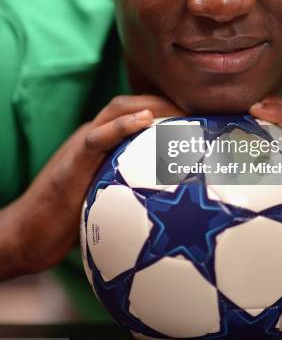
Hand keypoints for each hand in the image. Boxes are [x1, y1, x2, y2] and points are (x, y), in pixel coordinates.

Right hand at [5, 95, 183, 277]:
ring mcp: (81, 147)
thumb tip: (172, 206)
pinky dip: (121, 126)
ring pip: (115, 111)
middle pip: (130, 105)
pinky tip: (146, 121)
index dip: (166, 111)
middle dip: (165, 103)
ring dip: (150, 106)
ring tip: (179, 112)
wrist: (27, 236)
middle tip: (197, 114)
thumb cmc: (69, 223)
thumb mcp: (107, 201)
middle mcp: (93, 138)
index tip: (197, 118)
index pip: (136, 115)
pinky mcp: (71, 163)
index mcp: (103, 145)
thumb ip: (131, 191)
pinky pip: (97, 137)